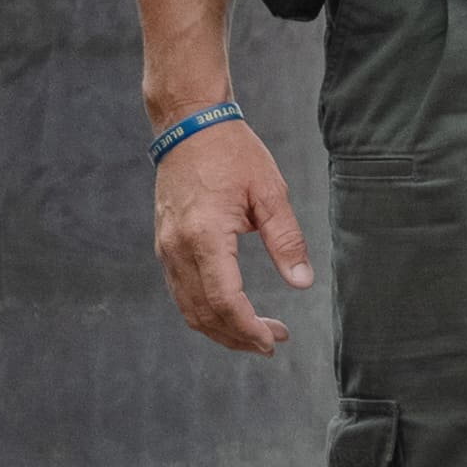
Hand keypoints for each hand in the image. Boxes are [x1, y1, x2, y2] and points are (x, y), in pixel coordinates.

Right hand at [149, 109, 313, 355]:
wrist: (188, 124)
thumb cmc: (231, 152)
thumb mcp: (269, 192)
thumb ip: (286, 240)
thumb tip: (302, 282)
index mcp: (204, 236)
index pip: (226, 302)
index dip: (250, 329)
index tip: (274, 340)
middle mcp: (177, 247)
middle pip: (204, 314)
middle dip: (238, 337)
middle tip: (272, 342)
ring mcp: (166, 248)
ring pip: (188, 309)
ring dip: (220, 330)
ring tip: (255, 334)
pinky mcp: (164, 245)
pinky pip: (180, 292)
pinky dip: (205, 312)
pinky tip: (231, 313)